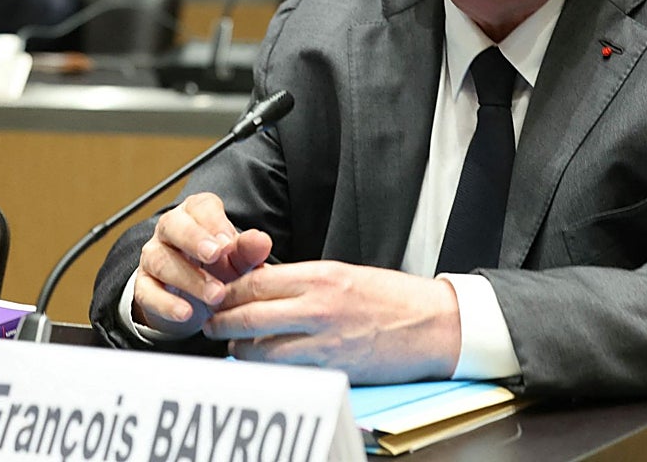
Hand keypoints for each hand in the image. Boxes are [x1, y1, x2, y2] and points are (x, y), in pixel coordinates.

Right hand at [132, 192, 272, 338]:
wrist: (193, 298)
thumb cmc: (219, 267)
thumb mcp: (237, 260)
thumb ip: (249, 250)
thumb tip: (262, 241)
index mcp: (196, 214)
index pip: (200, 206)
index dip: (213, 223)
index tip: (228, 242)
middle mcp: (170, 230)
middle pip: (173, 225)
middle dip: (194, 240)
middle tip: (215, 255)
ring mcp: (153, 256)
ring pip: (161, 260)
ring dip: (189, 278)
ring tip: (215, 295)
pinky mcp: (143, 285)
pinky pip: (147, 292)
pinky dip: (166, 304)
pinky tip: (185, 313)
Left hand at [205, 261, 461, 383]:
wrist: (434, 324)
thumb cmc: (391, 297)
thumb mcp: (343, 274)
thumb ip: (302, 281)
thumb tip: (262, 285)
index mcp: (320, 275)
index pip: (256, 281)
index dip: (228, 291)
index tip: (218, 297)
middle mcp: (318, 305)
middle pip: (248, 315)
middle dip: (221, 322)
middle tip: (211, 326)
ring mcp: (325, 340)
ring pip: (260, 349)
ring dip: (240, 350)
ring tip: (234, 348)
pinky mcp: (334, 368)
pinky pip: (287, 371)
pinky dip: (269, 369)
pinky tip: (265, 366)